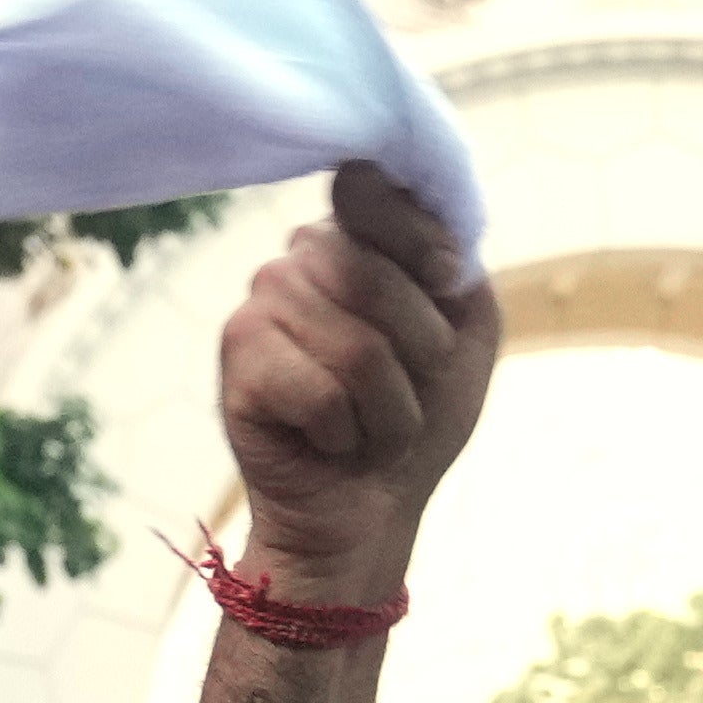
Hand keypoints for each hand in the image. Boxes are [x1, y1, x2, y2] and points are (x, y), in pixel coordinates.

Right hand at [212, 165, 500, 610]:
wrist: (373, 508)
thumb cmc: (417, 417)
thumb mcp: (465, 333)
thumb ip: (450, 263)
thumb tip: (400, 219)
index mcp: (355, 236)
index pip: (381, 194)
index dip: (427, 251)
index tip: (446, 293)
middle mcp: (300, 257)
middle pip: (376, 276)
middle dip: (419, 354)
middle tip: (404, 390)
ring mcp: (262, 303)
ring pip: (358, 347)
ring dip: (389, 410)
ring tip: (368, 425)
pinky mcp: (237, 358)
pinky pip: (321, 391)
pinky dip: (347, 433)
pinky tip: (328, 440)